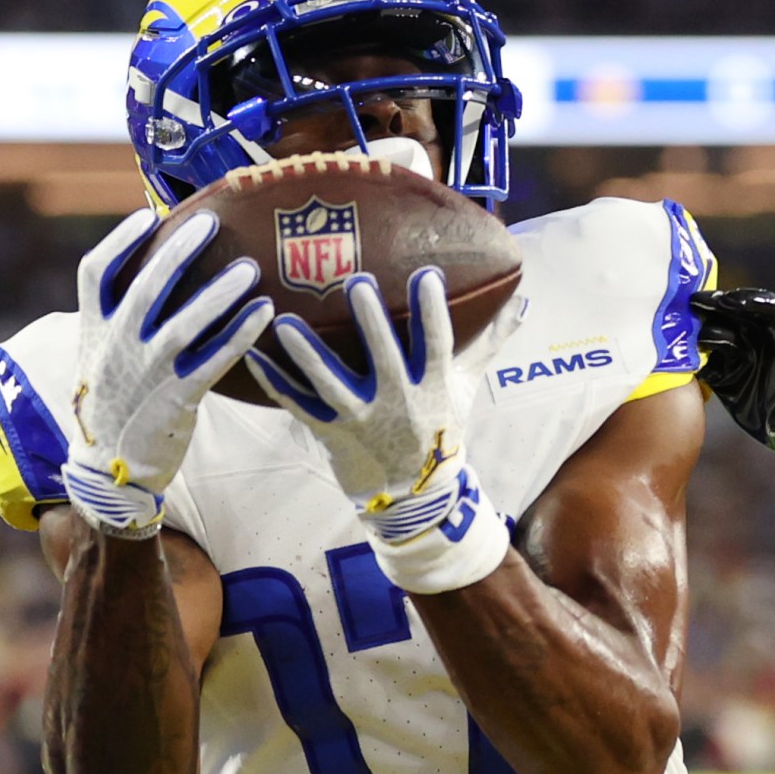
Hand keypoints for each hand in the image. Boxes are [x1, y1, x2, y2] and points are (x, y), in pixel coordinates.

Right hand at [64, 209, 270, 537]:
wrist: (111, 468)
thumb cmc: (114, 405)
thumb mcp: (99, 357)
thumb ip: (116, 319)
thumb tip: (145, 278)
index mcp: (94, 330)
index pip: (95, 272)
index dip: (121, 241)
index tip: (147, 215)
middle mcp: (117, 346)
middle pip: (146, 287)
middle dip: (178, 252)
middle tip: (210, 224)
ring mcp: (147, 372)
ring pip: (186, 323)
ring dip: (220, 293)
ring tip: (250, 270)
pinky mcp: (177, 397)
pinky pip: (214, 359)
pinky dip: (240, 335)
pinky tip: (265, 314)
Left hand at [246, 268, 509, 591]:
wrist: (414, 497)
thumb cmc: (440, 432)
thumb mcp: (467, 387)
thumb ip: (490, 341)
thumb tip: (523, 302)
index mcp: (432, 387)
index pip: (437, 344)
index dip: (432, 312)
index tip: (426, 276)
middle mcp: (398, 403)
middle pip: (384, 359)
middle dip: (371, 323)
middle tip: (356, 284)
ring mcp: (361, 420)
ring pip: (331, 384)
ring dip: (306, 353)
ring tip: (284, 321)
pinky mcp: (331, 434)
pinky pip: (298, 406)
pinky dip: (274, 382)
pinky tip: (251, 354)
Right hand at [692, 288, 774, 480]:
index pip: (772, 311)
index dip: (752, 301)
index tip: (730, 301)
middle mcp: (766, 344)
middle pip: (739, 314)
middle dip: (717, 305)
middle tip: (691, 302)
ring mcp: (744, 358)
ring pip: (718, 333)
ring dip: (698, 329)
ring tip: (675, 329)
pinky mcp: (727, 376)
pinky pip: (705, 361)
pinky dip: (689, 358)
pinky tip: (670, 357)